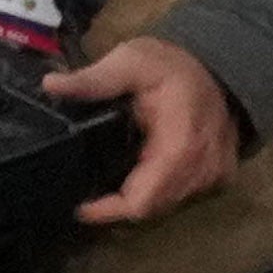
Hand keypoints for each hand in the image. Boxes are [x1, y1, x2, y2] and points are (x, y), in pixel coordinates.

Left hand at [45, 39, 243, 226]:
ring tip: (110, 182)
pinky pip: (181, 197)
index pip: (142, 200)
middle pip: (151, 208)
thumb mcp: (131, 61)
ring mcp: (214, 175)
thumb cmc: (175, 66)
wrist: (222, 68)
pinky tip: (141, 173)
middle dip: (118, 205)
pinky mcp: (219, 177)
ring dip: (139, 198)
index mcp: (180, 145)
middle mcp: (201, 168)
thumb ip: (94, 78)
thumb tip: (51, 85)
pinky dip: (159, 191)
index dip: (108, 210)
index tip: (79, 207)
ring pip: (166, 205)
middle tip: (88, 192)